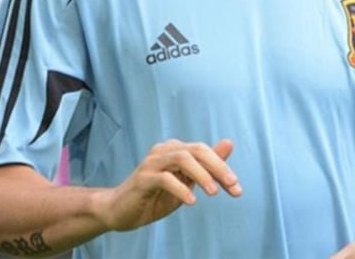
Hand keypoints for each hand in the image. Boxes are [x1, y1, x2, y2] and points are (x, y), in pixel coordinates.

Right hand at [95, 138, 241, 230]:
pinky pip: (164, 178)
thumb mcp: (186, 182)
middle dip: (218, 167)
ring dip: (202, 175)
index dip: (223, 167)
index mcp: (176, 150)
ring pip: (182, 159)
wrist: (118, 211)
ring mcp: (152, 163)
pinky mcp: (142, 178)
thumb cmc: (155, 197)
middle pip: (196, 150)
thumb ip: (206, 165)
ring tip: (214, 192)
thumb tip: (229, 143)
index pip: (205, 152)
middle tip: (232, 185)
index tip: (236, 188)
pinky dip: (181, 189)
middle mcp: (164, 151)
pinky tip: (191, 201)